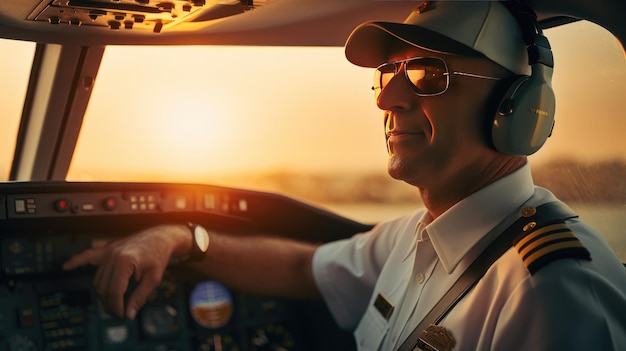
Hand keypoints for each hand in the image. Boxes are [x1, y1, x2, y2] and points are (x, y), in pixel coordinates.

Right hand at [62, 224, 188, 319]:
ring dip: (103, 294)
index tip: (123, 316)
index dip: (117, 307)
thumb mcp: (153, 279)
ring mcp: (108, 251)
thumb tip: (128, 314)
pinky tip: (66, 266)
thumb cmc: (158, 255)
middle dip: (110, 304)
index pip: (114, 291)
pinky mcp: (107, 249)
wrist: (160, 238)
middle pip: (103, 288)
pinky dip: (77, 261)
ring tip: (114, 304)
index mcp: (125, 261)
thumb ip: (139, 297)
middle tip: (121, 313)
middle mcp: (113, 255)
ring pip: (97, 280)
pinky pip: (88, 256)